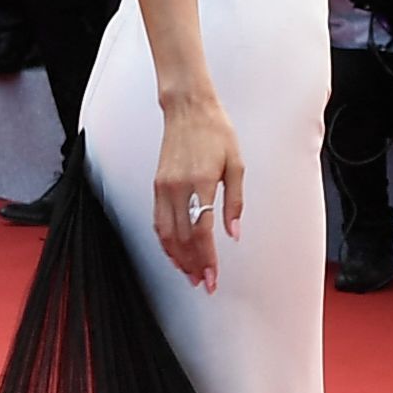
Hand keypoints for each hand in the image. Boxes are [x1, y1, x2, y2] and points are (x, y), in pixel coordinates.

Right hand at [148, 91, 243, 289]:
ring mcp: (164, 187)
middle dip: (193, 265)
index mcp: (202, 182)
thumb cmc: (215, 132)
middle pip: (183, 238)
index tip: (212, 277)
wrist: (188, 109)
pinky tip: (174, 253)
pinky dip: (165, 242)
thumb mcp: (236, 165)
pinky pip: (158, 221)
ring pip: (167, 234)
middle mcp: (178, 187)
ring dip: (178, 258)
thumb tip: (233, 232)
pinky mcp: (157, 186)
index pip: (202, 232)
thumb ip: (235, 202)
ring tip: (190, 274)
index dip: (207, 259)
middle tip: (203, 282)